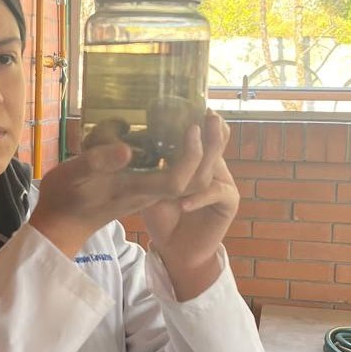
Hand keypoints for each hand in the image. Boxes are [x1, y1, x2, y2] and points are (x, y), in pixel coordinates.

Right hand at [30, 112, 228, 257]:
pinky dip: (179, 153)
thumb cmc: (64, 198)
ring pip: (183, 176)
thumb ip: (98, 162)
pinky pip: (168, 172)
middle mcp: (146, 192)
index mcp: (134, 190)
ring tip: (200, 121)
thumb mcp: (74, 175)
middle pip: (191, 180)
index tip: (191, 128)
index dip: (191, 156)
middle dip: (207, 151)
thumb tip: (128, 148)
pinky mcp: (138, 187)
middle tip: (211, 117)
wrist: (60, 225)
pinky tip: (172, 132)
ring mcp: (144, 191)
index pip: (177, 179)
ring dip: (197, 152)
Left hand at [140, 110, 238, 297]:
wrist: (176, 249)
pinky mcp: (227, 203)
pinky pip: (217, 193)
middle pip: (214, 143)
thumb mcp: (147, 184)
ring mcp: (221, 184)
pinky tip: (183, 202)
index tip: (191, 102)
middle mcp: (211, 168)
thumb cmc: (160, 215)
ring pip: (215, 164)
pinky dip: (199, 196)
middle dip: (209, 126)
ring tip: (195, 135)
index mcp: (194, 160)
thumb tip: (123, 140)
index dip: (199, 119)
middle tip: (204, 110)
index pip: (200, 134)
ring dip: (206, 150)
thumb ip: (144, 164)